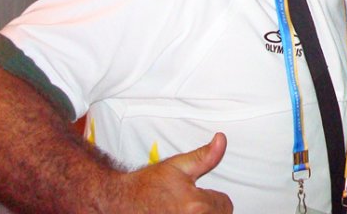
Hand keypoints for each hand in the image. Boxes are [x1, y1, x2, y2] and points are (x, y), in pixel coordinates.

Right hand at [117, 133, 232, 211]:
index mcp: (196, 206)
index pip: (226, 204)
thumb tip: (221, 140)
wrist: (120, 201)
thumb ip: (205, 156)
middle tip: (187, 204)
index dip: (213, 196)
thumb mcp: (179, 166)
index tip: (198, 195)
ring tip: (181, 210)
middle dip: (208, 209)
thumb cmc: (147, 186)